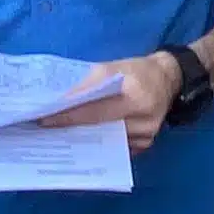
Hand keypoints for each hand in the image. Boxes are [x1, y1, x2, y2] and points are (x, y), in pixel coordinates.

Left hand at [43, 51, 178, 154]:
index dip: (69, 116)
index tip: (45, 120)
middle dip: (71, 129)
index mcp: (136, 96)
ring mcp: (146, 136)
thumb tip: (63, 100)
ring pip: (106, 141)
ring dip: (82, 138)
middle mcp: (144, 120)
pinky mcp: (146, 145)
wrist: (168, 79)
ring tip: (58, 136)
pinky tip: (82, 141)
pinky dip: (98, 144)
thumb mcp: (114, 66)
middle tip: (45, 131)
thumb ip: (90, 82)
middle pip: (99, 129)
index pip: (95, 110)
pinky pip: (116, 147)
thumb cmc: (138, 70)